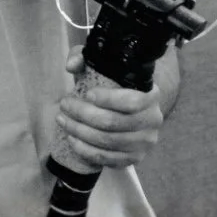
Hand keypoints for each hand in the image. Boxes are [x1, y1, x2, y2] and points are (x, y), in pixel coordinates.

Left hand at [55, 46, 163, 172]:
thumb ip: (85, 57)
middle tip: (64, 106)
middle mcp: (153, 120)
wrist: (132, 110)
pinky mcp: (134, 159)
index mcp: (151, 95)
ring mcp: (144, 142)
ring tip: (63, 121)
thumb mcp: (103, 68)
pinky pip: (106, 158)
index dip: (108, 99)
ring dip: (80, 132)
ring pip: (107, 142)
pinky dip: (86, 150)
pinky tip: (72, 139)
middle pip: (113, 123)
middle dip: (82, 114)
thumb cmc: (115, 87)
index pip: (132, 101)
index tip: (87, 94)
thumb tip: (71, 65)